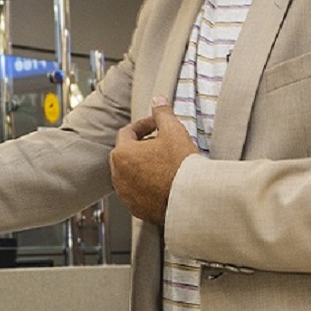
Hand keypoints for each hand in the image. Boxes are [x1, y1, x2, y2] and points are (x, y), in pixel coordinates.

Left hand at [109, 97, 198, 227]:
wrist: (192, 200)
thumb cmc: (182, 166)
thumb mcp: (174, 131)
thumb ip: (162, 114)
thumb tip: (158, 100)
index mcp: (122, 154)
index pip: (127, 132)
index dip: (144, 125)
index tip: (157, 125)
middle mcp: (118, 176)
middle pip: (126, 153)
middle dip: (142, 146)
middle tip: (162, 143)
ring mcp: (126, 194)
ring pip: (131, 174)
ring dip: (143, 166)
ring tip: (165, 163)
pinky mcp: (137, 209)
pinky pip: (138, 192)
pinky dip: (147, 185)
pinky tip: (165, 182)